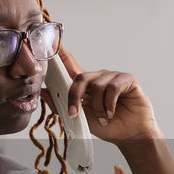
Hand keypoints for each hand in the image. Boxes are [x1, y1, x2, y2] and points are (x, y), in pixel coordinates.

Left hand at [44, 45, 173, 173]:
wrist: (131, 136)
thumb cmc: (108, 127)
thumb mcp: (81, 119)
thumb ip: (62, 105)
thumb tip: (43, 92)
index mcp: (86, 85)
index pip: (70, 64)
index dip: (61, 52)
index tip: (51, 37)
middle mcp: (99, 78)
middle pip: (80, 77)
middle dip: (75, 97)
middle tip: (74, 114)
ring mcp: (113, 77)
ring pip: (97, 86)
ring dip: (97, 107)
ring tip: (103, 118)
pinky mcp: (127, 79)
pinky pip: (112, 87)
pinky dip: (109, 104)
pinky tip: (112, 113)